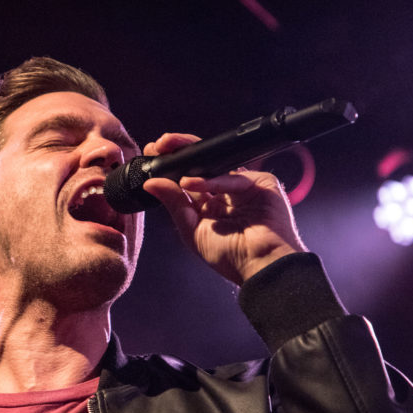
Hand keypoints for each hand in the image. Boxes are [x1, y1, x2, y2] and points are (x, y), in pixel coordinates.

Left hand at [141, 133, 305, 284]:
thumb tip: (152, 184)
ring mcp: (243, 187)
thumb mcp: (192, 231)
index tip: (150, 154)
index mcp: (208, 206)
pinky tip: (192, 183)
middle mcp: (224, 193)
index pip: (186, 179)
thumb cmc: (231, 257)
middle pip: (201, 165)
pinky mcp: (261, 183)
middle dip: (179, 154)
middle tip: (158, 146)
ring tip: (170, 167)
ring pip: (216, 164)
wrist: (262, 266)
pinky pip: (234, 177)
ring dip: (192, 160)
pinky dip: (213, 180)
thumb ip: (174, 205)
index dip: (169, 167)